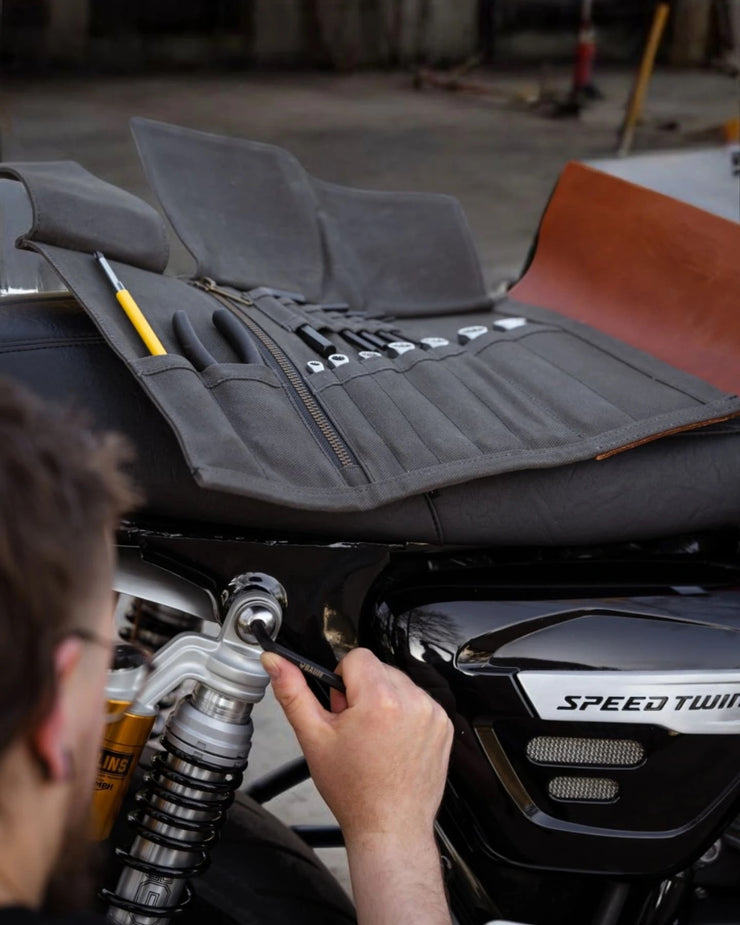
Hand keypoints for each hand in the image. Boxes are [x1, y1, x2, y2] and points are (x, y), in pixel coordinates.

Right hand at [261, 647, 453, 846]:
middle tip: (354, 727)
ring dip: (384, 701)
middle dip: (361, 690)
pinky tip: (392, 742)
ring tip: (373, 737)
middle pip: (378, 669)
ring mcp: (432, 713)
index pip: (357, 656)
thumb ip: (292, 692)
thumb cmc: (354, 791)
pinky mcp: (443, 726)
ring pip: (398, 684)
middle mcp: (412, 701)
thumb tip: (276, 662)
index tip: (341, 707)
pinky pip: (418, 701)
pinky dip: (404, 714)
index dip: (341, 680)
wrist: (390, 828)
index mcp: (380, 699)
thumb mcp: (314, 738)